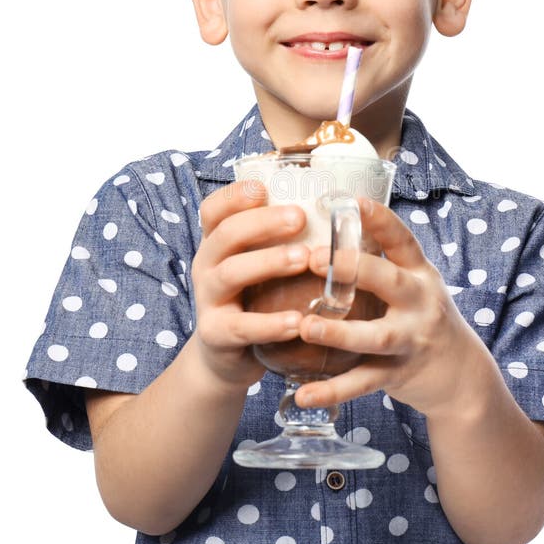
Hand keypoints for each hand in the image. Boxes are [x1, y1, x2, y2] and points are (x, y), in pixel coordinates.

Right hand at [190, 181, 309, 388]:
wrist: (226, 355)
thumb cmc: (254, 298)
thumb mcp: (258, 263)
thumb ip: (281, 239)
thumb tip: (337, 206)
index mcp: (217, 242)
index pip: (214, 209)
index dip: (235, 195)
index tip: (265, 188)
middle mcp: (206, 265)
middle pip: (226, 234)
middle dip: (263, 223)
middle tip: (300, 218)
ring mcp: (208, 300)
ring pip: (231, 274)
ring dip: (268, 262)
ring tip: (303, 259)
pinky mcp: (216, 334)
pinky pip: (240, 326)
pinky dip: (269, 324)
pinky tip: (296, 321)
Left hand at [295, 198, 474, 413]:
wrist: (462, 376)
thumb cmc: (424, 318)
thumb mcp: (416, 284)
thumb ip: (382, 263)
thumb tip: (330, 228)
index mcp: (420, 274)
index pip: (402, 240)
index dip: (379, 219)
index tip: (351, 202)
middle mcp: (420, 304)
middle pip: (390, 282)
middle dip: (354, 269)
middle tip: (312, 258)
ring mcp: (411, 340)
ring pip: (376, 337)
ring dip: (339, 332)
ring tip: (305, 326)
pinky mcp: (398, 374)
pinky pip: (363, 383)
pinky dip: (333, 390)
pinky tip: (303, 394)